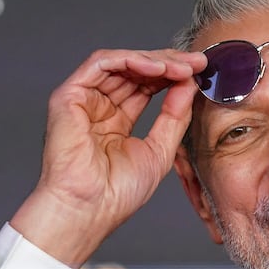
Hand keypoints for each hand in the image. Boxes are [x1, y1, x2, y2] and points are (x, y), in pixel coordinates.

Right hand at [10, 48, 206, 265]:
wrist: (91, 209)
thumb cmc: (117, 193)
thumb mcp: (160, 150)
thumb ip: (174, 116)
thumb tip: (189, 85)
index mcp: (116, 121)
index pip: (146, 87)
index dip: (172, 76)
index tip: (200, 73)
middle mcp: (98, 106)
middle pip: (135, 71)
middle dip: (168, 64)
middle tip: (197, 64)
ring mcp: (82, 99)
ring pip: (120, 62)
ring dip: (154, 60)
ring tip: (182, 67)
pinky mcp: (69, 95)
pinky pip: (101, 63)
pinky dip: (130, 60)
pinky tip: (157, 69)